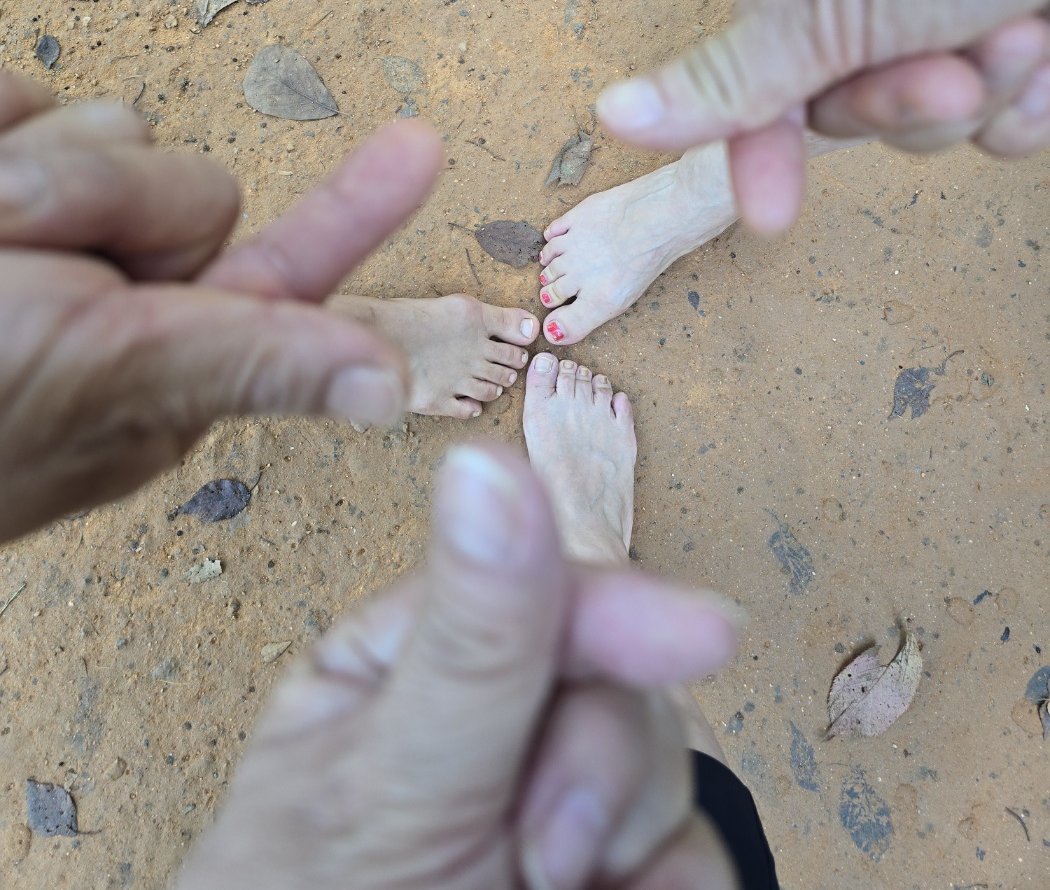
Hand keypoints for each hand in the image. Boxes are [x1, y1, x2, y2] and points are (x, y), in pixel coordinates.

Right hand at [0, 71, 442, 541]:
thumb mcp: (94, 376)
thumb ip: (243, 357)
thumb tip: (391, 392)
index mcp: (164, 357)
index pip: (290, 270)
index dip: (355, 209)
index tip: (423, 143)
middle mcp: (114, 290)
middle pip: (180, 175)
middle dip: (94, 200)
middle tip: (8, 259)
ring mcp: (42, 226)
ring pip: (100, 123)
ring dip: (24, 169)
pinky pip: (25, 94)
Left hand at [176, 444, 739, 889]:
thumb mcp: (388, 784)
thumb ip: (468, 642)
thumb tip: (489, 457)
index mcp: (411, 659)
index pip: (538, 588)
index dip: (623, 612)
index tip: (703, 635)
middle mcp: (492, 717)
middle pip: (621, 678)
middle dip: (602, 769)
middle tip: (543, 860)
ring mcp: (555, 798)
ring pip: (672, 765)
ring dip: (637, 837)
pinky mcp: (614, 870)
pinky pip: (695, 852)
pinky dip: (672, 887)